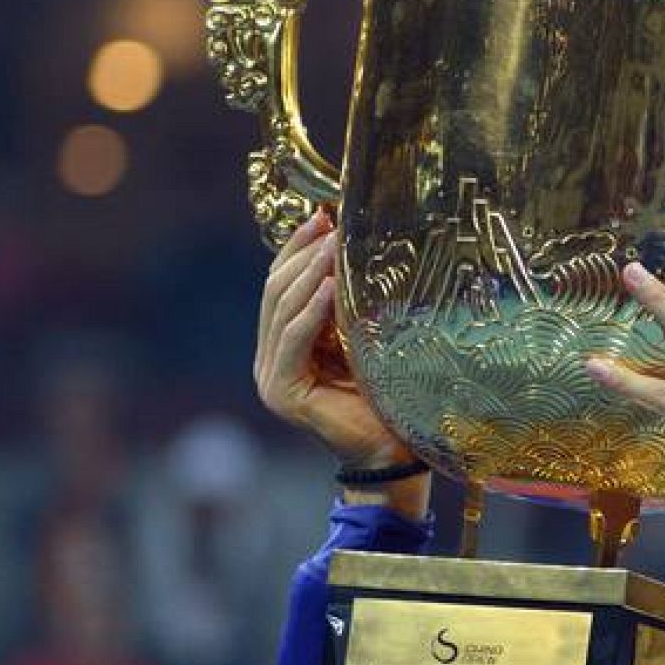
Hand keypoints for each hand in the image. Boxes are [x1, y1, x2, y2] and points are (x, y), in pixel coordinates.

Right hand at [253, 207, 416, 474]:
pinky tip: (328, 287)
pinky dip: (312, 311)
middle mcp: (270, 359)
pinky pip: (294, 340)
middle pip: (276, 292)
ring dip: (308, 273)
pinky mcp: (282, 392)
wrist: (394, 449)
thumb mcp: (362, 337)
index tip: (324, 214)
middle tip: (329, 222)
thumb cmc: (387, 394)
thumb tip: (348, 247)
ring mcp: (271, 377)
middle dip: (302, 253)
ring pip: (282, 311)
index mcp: (284, 345)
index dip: (298, 248)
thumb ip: (345, 305)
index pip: (282, 285)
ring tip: (333, 245)